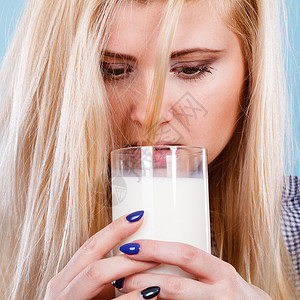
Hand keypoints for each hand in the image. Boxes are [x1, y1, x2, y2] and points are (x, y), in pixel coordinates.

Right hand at [44, 211, 159, 299]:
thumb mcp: (94, 288)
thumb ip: (108, 271)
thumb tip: (139, 250)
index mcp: (67, 276)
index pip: (91, 245)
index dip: (115, 229)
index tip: (138, 215)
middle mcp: (62, 288)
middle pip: (93, 257)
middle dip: (122, 246)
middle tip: (151, 241)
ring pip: (96, 275)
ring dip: (127, 267)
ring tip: (155, 261)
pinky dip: (131, 298)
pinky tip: (151, 293)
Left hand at [117, 240, 271, 299]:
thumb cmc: (232, 292)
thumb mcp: (218, 274)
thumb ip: (194, 265)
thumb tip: (155, 253)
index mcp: (220, 272)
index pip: (185, 254)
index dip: (156, 249)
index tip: (131, 246)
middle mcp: (221, 292)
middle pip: (176, 285)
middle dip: (143, 279)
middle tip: (119, 274)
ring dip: (144, 299)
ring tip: (123, 292)